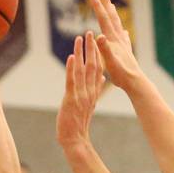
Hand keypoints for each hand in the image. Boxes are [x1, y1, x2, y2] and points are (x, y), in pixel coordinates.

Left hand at [56, 33, 103, 149]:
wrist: (75, 140)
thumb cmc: (79, 123)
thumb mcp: (89, 104)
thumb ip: (95, 89)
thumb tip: (101, 77)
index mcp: (93, 92)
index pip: (97, 69)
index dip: (97, 54)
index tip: (97, 40)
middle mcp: (89, 91)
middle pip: (92, 66)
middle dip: (91, 48)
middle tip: (90, 32)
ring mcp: (81, 95)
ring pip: (82, 70)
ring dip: (81, 53)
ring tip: (80, 38)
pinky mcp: (71, 99)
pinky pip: (72, 81)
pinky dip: (71, 68)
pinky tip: (72, 56)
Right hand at [89, 0, 143, 90]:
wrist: (135, 82)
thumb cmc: (121, 75)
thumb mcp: (110, 62)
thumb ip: (104, 49)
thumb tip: (99, 36)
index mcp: (113, 40)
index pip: (103, 20)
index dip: (98, 7)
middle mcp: (119, 39)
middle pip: (112, 18)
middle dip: (106, 5)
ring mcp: (124, 45)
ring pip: (118, 26)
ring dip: (114, 15)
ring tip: (112, 6)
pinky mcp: (127, 52)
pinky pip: (124, 38)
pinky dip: (122, 32)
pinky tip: (124, 32)